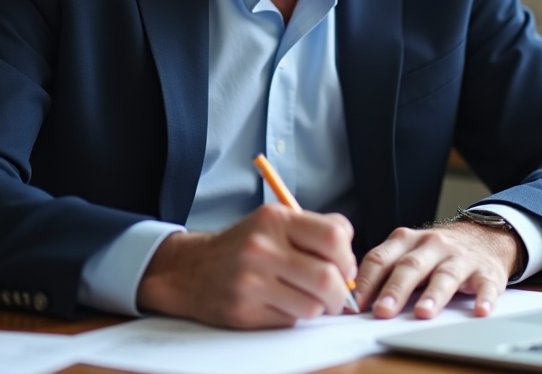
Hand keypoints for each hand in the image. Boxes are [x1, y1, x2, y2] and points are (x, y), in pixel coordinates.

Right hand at [135, 204, 357, 328]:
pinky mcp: (244, 311)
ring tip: (307, 300)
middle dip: (340, 293)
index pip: (334, 236)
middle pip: (327, 278)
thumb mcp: (274, 223)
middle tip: (335, 295)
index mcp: (274, 220)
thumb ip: (314, 231)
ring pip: (312, 306)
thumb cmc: (244, 246)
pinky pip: (290, 321)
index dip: (347, 257)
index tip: (343, 267)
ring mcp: (251, 281)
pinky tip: (282, 305)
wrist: (191, 270)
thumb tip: (351, 260)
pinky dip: (294, 317)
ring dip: (318, 309)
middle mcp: (262, 248)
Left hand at [355, 220, 522, 319]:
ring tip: (424, 313)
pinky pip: (484, 285)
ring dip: (433, 294)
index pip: (381, 258)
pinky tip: (480, 311)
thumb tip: (354, 301)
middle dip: (395, 289)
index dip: (366, 281)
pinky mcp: (485, 272)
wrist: (482, 237)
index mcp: (406, 241)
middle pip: (410, 266)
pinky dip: (483, 298)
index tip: (354, 304)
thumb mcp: (407, 252)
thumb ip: (384, 271)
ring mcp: (459, 257)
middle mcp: (432, 245)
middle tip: (383, 311)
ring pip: (445, 275)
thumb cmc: (435, 252)